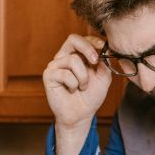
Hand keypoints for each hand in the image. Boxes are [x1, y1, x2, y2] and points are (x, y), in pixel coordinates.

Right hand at [44, 34, 113, 154]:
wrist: (81, 115)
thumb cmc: (90, 96)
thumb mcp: (103, 78)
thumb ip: (105, 63)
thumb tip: (105, 50)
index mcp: (77, 55)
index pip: (82, 39)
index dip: (93, 40)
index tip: (103, 47)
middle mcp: (65, 57)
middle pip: (73, 39)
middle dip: (87, 48)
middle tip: (95, 61)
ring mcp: (55, 65)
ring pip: (73, 60)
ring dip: (83, 77)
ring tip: (82, 87)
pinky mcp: (49, 75)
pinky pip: (65, 73)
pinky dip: (73, 84)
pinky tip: (72, 90)